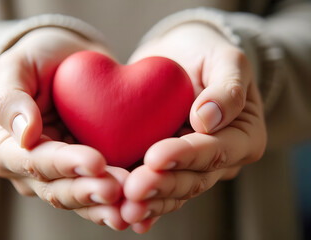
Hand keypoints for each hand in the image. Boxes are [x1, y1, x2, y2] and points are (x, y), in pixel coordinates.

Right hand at [0, 27, 128, 229]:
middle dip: (89, 191)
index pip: (34, 162)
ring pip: (81, 198)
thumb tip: (25, 134)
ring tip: (132, 204)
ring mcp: (60, 174)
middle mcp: (31, 171)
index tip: (96, 161)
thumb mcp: (16, 67)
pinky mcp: (86, 172)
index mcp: (6, 149)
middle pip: (58, 189)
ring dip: (105, 204)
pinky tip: (138, 205)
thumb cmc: (37, 61)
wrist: (66, 63)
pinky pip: (100, 191)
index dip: (65, 164)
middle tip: (119, 190)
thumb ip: (11, 99)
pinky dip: (118, 201)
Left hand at [121, 23, 266, 232]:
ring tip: (123, 207)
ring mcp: (193, 166)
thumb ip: (227, 88)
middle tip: (133, 189)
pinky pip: (158, 188)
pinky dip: (145, 204)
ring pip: (174, 190)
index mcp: (243, 137)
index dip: (185, 156)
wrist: (181, 58)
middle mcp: (220, 160)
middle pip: (194, 179)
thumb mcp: (227, 60)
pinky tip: (125, 215)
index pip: (216, 150)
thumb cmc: (207, 55)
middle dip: (163, 186)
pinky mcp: (169, 167)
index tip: (155, 157)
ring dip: (150, 202)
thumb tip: (208, 119)